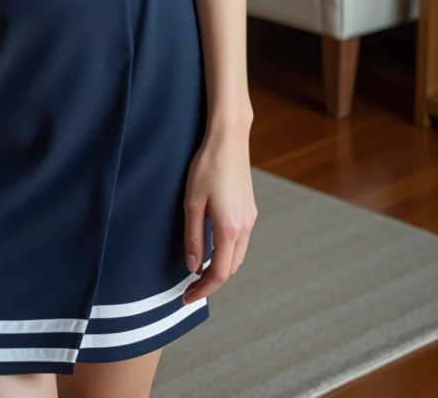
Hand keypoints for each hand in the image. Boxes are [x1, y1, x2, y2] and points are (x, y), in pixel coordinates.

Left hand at [181, 123, 256, 303]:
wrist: (229, 139)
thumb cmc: (207, 166)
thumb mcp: (192, 202)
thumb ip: (193, 236)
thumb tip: (193, 266)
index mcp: (230, 228)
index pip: (220, 273)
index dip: (204, 289)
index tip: (187, 297)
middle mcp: (245, 227)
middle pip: (232, 268)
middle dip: (212, 281)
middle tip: (191, 287)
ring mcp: (250, 217)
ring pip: (238, 255)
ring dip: (221, 267)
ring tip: (200, 270)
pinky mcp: (250, 208)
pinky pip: (241, 241)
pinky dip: (228, 252)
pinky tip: (214, 247)